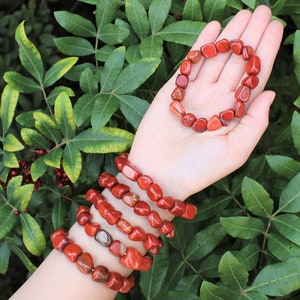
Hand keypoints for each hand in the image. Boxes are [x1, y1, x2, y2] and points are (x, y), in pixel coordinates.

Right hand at [129, 5, 283, 199]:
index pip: (254, 78)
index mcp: (233, 114)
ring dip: (229, 36)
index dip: (265, 53)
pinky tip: (213, 28)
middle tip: (263, 11)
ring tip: (244, 13)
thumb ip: (254, 123)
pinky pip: (190, 64)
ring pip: (216, 59)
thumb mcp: (234, 153)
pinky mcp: (174, 91)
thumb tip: (271, 93)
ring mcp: (195, 94)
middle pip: (237, 63)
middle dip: (250, 37)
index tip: (276, 29)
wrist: (159, 175)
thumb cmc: (198, 170)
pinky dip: (200, 45)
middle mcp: (216, 100)